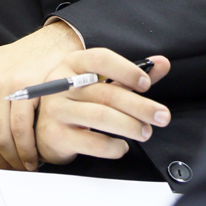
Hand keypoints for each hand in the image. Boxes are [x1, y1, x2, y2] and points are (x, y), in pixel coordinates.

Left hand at [0, 22, 83, 170]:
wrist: (50, 43)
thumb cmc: (15, 60)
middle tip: (10, 170)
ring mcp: (4, 84)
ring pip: (0, 136)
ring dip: (13, 160)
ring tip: (24, 167)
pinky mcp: (27, 87)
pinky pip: (21, 129)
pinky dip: (28, 150)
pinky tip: (35, 156)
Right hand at [34, 50, 170, 164]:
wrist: (43, 128)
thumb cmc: (77, 101)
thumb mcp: (100, 82)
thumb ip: (130, 74)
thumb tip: (162, 63)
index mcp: (73, 64)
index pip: (100, 59)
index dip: (125, 69)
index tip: (146, 83)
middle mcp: (61, 84)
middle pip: (106, 92)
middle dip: (139, 105)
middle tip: (161, 116)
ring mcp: (57, 110)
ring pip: (100, 116)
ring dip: (129, 125)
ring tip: (146, 132)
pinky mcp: (57, 135)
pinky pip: (91, 142)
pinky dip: (112, 146)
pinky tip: (122, 146)